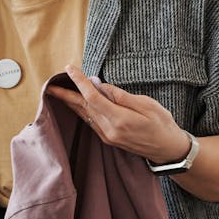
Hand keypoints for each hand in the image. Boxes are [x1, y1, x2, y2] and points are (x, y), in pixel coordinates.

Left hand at [47, 65, 190, 165]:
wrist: (168, 149)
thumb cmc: (162, 124)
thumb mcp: (147, 104)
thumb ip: (121, 96)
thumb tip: (101, 86)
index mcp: (119, 120)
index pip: (92, 97)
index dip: (79, 82)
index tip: (70, 69)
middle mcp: (109, 130)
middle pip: (82, 108)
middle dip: (65, 95)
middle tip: (50, 85)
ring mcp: (107, 136)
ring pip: (84, 116)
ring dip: (70, 103)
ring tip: (57, 92)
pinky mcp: (108, 139)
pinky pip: (90, 122)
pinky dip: (81, 110)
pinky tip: (75, 103)